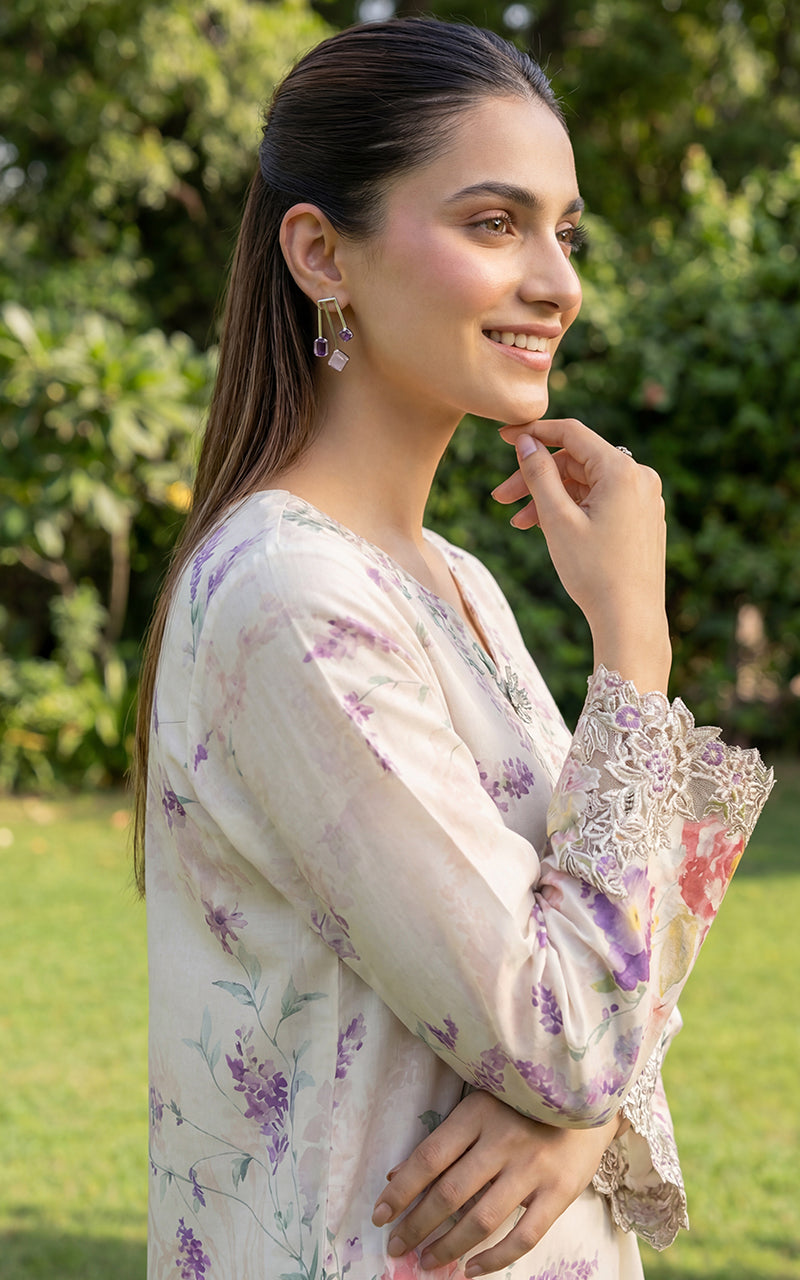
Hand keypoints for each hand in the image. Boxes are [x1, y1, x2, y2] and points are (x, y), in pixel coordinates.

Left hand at [371, 1090, 621, 1276]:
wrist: (588, 1094)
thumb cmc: (522, 1099)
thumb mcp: (480, 1104)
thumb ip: (445, 1138)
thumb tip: (399, 1175)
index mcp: (477, 1113)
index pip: (429, 1158)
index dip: (401, 1191)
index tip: (380, 1214)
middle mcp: (502, 1140)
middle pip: (450, 1194)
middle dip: (417, 1226)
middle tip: (396, 1247)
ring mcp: (532, 1168)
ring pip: (481, 1221)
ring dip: (447, 1247)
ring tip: (426, 1261)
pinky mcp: (559, 1192)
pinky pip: (523, 1237)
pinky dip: (494, 1259)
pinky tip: (471, 1269)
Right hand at [493, 418, 670, 693]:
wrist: (630, 620)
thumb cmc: (594, 572)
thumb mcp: (557, 519)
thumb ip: (539, 474)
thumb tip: (526, 441)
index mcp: (622, 470)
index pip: (572, 434)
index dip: (534, 431)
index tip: (503, 436)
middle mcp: (640, 478)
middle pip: (577, 462)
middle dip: (537, 477)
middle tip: (501, 498)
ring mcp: (643, 500)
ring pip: (586, 484)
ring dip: (551, 497)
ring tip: (518, 523)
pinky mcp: (642, 520)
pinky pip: (601, 501)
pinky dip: (573, 509)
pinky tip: (547, 528)